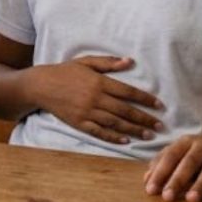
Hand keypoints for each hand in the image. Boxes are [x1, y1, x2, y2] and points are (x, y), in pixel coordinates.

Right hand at [30, 56, 163, 143]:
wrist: (41, 86)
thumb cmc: (65, 71)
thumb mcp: (86, 62)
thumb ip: (108, 62)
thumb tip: (130, 61)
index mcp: (99, 82)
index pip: (128, 91)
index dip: (145, 99)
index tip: (159, 106)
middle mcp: (95, 98)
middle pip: (125, 110)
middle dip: (144, 119)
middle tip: (160, 126)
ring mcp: (87, 112)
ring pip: (115, 123)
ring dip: (134, 130)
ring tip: (149, 136)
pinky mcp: (79, 123)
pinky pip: (99, 132)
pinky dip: (113, 137)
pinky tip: (125, 141)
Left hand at [143, 130, 201, 201]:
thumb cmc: (201, 150)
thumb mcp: (182, 150)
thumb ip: (163, 162)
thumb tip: (146, 179)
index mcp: (186, 142)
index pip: (170, 156)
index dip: (160, 172)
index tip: (150, 190)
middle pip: (189, 162)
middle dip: (177, 180)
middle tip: (167, 197)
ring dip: (200, 184)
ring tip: (191, 199)